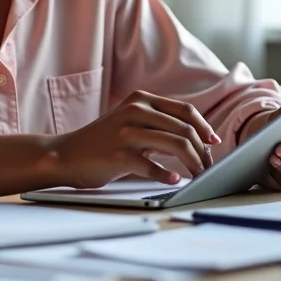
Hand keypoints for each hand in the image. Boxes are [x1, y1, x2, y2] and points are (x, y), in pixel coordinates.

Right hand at [51, 91, 221, 188]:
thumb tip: (197, 139)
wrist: (67, 154)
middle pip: (184, 129)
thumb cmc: (104, 141)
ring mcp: (126, 132)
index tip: (213, 143)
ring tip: (198, 176)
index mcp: (141, 99)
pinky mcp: (119, 154)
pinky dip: (167, 175)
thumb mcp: (131, 121)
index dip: (204, 127)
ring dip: (192, 164)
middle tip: (208, 167)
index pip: (185, 110)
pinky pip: (152, 166)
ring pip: (174, 145)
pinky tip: (174, 181)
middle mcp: (135, 110)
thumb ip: (158, 124)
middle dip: (202, 151)